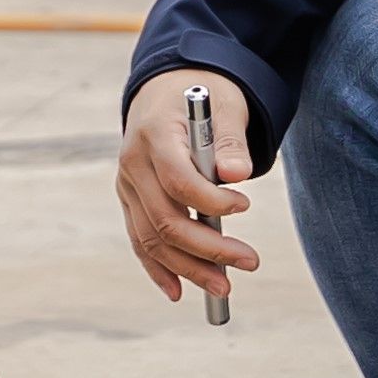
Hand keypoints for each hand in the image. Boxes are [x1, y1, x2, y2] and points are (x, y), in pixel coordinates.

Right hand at [117, 68, 261, 310]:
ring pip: (151, 238)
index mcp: (155, 134)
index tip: (245, 205)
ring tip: (225, 288)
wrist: (166, 86)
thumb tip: (239, 175)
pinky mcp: (131, 199)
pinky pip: (140, 240)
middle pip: (165, 220)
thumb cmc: (203, 93)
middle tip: (250, 262)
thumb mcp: (225, 103)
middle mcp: (133, 163)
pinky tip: (178, 291)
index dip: (213, 202)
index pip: (179, 181)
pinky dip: (158, 268)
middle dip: (208, 249)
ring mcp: (127, 185)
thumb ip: (231, 138)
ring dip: (189, 268)